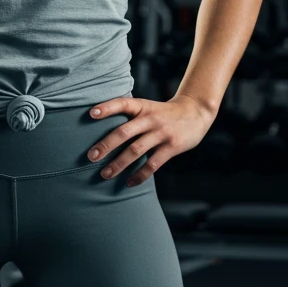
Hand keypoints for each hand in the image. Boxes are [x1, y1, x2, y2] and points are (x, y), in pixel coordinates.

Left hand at [86, 95, 214, 185]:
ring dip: (119, 164)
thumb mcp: (147, 107)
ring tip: (104, 174)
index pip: (122, 103)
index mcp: (142, 106)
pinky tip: (128, 182)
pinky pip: (153, 164)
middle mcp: (150, 119)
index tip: (91, 113)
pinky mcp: (172, 147)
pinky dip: (140, 175)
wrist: (196, 112)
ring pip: (136, 150)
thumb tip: (101, 131)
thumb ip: (129, 116)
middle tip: (91, 156)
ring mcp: (161, 133)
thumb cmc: (163, 113)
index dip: (107, 108)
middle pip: (124, 132)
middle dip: (106, 145)